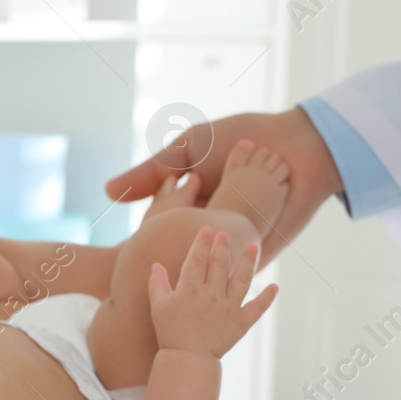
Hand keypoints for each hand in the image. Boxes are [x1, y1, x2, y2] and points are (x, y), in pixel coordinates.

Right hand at [106, 107, 341, 263]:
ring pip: (206, 257)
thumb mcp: (184, 151)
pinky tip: (221, 238)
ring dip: (203, 244)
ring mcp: (233, 242)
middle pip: (179, 248)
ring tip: (206, 223)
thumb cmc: (239, 138)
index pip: (159, 228)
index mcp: (189, 207)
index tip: (149, 221)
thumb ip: (149, 173)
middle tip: (183, 221)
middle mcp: (209, 228)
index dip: (150, 227)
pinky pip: (235, 261)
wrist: (294, 143)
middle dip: (174, 238)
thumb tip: (106, 192)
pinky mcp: (258, 252)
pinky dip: (227, 252)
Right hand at [147, 228, 277, 358]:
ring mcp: (229, 308)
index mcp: (190, 289)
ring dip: (248, 261)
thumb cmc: (170, 332)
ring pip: (242, 279)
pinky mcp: (241, 323)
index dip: (201, 243)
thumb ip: (157, 284)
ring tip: (252, 247)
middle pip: (220, 264)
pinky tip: (274, 287)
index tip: (207, 230)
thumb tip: (156, 264)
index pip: (197, 259)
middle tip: (225, 235)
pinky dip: (267, 298)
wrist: (188, 358)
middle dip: (222, 247)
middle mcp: (212, 295)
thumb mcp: (158, 306)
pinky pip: (257, 308)